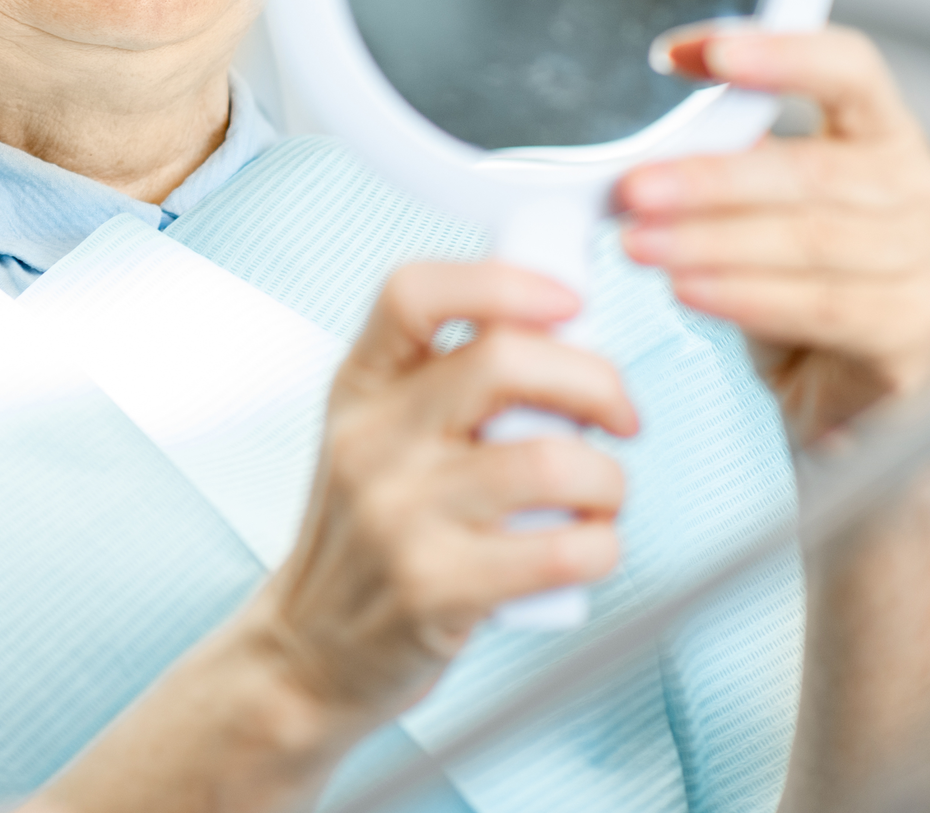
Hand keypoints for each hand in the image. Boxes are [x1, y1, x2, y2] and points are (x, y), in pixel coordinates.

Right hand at [250, 261, 637, 730]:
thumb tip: (567, 325)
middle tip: (620, 414)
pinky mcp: (433, 588)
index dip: (502, 281)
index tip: (568, 300)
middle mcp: (372, 438)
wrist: (309, 648)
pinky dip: (602, 546)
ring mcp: (398, 514)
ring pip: (550, 461)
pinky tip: (588, 547)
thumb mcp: (378, 432)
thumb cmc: (369, 531)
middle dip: (597, 380)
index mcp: (361, 383)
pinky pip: (560, 551)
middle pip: (503, 361)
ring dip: (609, 478)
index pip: (414, 292)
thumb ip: (447, 377)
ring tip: (602, 494)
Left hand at [617, 26, 929, 447]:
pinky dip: (746, 296)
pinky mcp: (922, 334)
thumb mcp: (758, 215)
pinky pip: (824, 306)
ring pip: (811, 239)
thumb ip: (730, 165)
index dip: (776, 52)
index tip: (685, 54)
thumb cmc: (794, 291)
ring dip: (712, 241)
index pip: (849, 68)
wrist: (838, 405)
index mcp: (888, 137)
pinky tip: (688, 291)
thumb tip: (650, 143)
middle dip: (710, 179)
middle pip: (815, 168)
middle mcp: (928, 192)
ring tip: (640, 245)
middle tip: (633, 190)